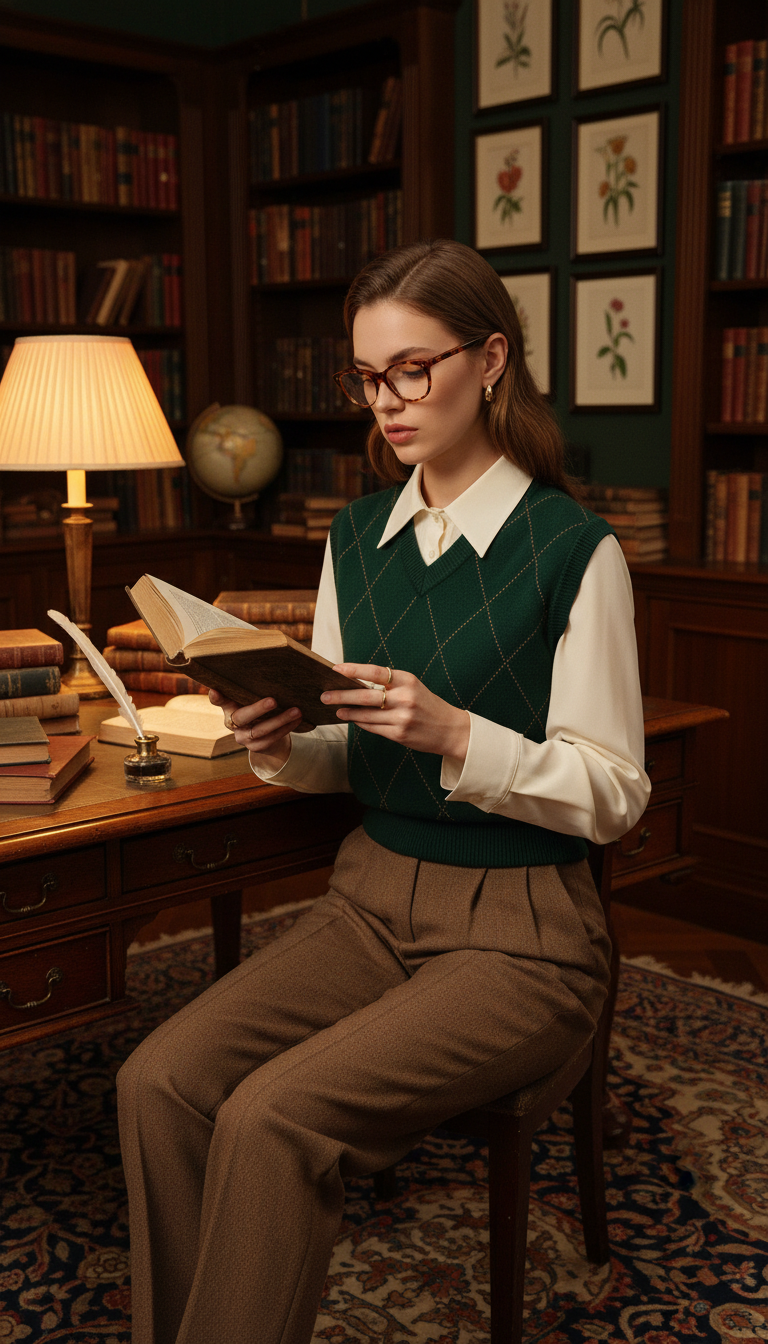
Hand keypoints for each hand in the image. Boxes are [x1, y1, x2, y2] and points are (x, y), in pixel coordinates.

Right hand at [208, 688, 300, 769]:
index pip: (220, 701)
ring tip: (296, 711)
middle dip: (258, 709)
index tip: (215, 690)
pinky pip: (270, 739)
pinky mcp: (255, 746)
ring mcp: (243, 736)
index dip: (217, 697)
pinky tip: (296, 720)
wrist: (268, 735)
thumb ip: (254, 689)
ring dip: (280, 720)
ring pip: (260, 730)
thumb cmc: (261, 708)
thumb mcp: (254, 698)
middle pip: (242, 717)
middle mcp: (233, 722)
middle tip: (273, 701)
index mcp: (229, 707)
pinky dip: (285, 729)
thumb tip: (272, 666)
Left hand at [321, 664, 469, 763]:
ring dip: (348, 711)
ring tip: (335, 709)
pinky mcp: (399, 734)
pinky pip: (373, 727)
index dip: (353, 669)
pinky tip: (353, 719)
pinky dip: (361, 723)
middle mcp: (405, 698)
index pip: (376, 671)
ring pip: (366, 714)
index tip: (335, 668)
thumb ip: (389, 685)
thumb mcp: (413, 687)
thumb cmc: (427, 704)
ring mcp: (402, 717)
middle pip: (365, 695)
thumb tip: (355, 683)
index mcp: (408, 680)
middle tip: (324, 695)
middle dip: (341, 695)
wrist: (450, 729)